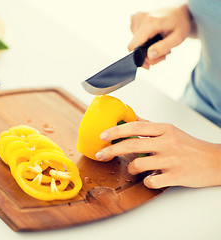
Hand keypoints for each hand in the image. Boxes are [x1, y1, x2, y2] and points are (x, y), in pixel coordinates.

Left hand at [95, 120, 220, 188]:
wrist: (215, 161)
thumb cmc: (189, 146)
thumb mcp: (170, 130)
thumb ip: (149, 125)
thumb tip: (130, 117)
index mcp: (165, 129)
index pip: (135, 126)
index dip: (116, 130)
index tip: (102, 135)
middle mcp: (167, 143)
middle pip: (131, 144)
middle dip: (111, 150)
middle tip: (99, 155)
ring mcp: (171, 160)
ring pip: (138, 165)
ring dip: (131, 168)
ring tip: (135, 168)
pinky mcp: (176, 177)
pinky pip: (151, 181)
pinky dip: (146, 181)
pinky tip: (151, 178)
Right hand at [128, 4, 194, 68]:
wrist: (180, 11)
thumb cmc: (181, 23)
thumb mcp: (178, 38)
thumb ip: (163, 48)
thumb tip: (149, 56)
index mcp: (150, 22)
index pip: (133, 47)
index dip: (138, 59)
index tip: (148, 65)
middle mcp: (140, 18)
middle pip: (135, 47)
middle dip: (148, 55)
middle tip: (163, 54)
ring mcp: (136, 18)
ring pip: (135, 43)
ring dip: (147, 49)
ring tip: (161, 45)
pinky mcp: (135, 19)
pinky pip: (135, 37)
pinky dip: (144, 42)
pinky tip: (154, 39)